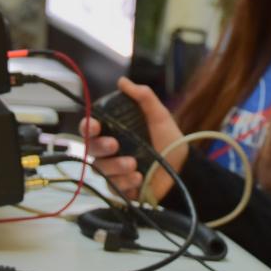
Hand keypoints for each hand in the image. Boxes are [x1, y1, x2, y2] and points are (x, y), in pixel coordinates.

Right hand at [84, 77, 186, 201]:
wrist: (183, 167)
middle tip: (115, 145)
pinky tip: (139, 178)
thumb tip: (122, 81)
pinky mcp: (121, 188)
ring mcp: (114, 171)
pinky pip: (114, 187)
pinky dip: (125, 183)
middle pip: (92, 149)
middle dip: (101, 147)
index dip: (88, 126)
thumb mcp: (159, 116)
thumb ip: (143, 97)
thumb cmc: (169, 140)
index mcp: (114, 132)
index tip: (94, 125)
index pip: (91, 129)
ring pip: (101, 170)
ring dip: (116, 167)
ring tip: (134, 164)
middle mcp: (109, 151)